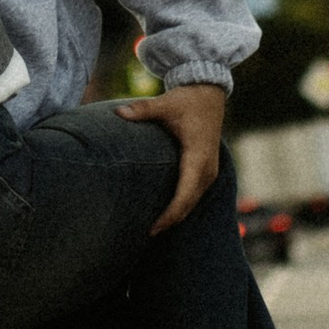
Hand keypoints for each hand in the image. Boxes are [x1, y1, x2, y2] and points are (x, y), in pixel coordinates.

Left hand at [115, 80, 229, 232]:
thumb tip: (118, 112)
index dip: (169, 214)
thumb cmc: (187, 101)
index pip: (185, 194)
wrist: (210, 95)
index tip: (153, 228)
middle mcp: (207, 168)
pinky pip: (194, 195)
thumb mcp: (166, 103)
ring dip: (176, 216)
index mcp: (198, 156)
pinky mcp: (207, 170)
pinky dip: (181, 206)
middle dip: (170, 221)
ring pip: (192, 202)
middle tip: (146, 234)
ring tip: (152, 228)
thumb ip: (143, 110)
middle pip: (189, 204)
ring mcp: (210, 171)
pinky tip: (165, 213)